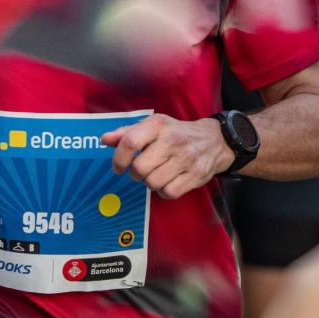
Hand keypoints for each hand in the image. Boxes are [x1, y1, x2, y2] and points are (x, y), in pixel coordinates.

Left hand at [102, 115, 232, 199]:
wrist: (214, 140)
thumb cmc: (176, 133)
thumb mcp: (153, 126)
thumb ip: (127, 133)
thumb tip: (104, 139)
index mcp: (158, 125)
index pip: (130, 142)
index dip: (118, 158)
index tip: (118, 167)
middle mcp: (173, 140)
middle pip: (139, 168)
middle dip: (135, 174)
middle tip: (139, 171)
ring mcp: (186, 158)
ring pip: (153, 183)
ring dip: (150, 183)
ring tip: (156, 174)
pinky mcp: (196, 175)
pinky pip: (169, 193)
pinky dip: (164, 191)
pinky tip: (167, 181)